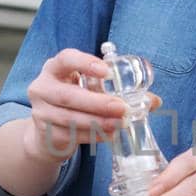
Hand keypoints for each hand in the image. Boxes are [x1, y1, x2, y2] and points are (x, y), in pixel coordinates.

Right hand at [22, 48, 158, 161]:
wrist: (49, 131)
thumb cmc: (77, 101)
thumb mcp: (91, 89)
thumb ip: (118, 91)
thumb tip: (154, 101)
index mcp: (55, 68)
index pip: (66, 59)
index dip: (85, 63)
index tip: (107, 71)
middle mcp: (43, 87)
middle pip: (68, 95)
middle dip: (97, 103)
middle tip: (122, 108)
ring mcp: (41, 112)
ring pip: (69, 118)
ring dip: (98, 122)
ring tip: (120, 124)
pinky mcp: (45, 133)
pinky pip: (71, 135)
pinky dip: (92, 136)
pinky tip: (109, 135)